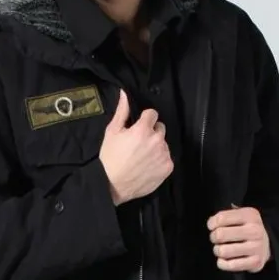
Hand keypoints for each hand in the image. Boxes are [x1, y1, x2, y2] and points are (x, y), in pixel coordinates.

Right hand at [99, 89, 173, 204]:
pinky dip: (159, 160)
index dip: (144, 119)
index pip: (152, 114)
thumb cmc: (110, 157)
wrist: (113, 185)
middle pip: (160, 128)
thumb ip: (122, 111)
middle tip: (139, 143)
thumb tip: (125, 94)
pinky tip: (147, 165)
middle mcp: (157, 140)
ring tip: (142, 157)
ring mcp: (164, 154)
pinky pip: (167, 158)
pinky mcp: (168, 167)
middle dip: (152, 132)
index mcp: (143, 129)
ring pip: (164, 144)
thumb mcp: (112, 132)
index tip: (138, 127)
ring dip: (156, 146)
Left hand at [207, 206, 270, 272]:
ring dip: (217, 251)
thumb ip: (224, 216)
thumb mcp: (239, 216)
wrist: (265, 245)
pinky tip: (225, 260)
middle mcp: (255, 230)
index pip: (221, 218)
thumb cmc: (246, 229)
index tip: (212, 227)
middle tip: (217, 239)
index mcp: (250, 215)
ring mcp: (256, 247)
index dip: (211, 224)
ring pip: (223, 251)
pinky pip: (229, 265)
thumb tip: (211, 223)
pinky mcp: (256, 262)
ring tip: (221, 249)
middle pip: (220, 234)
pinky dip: (222, 263)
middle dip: (214, 238)